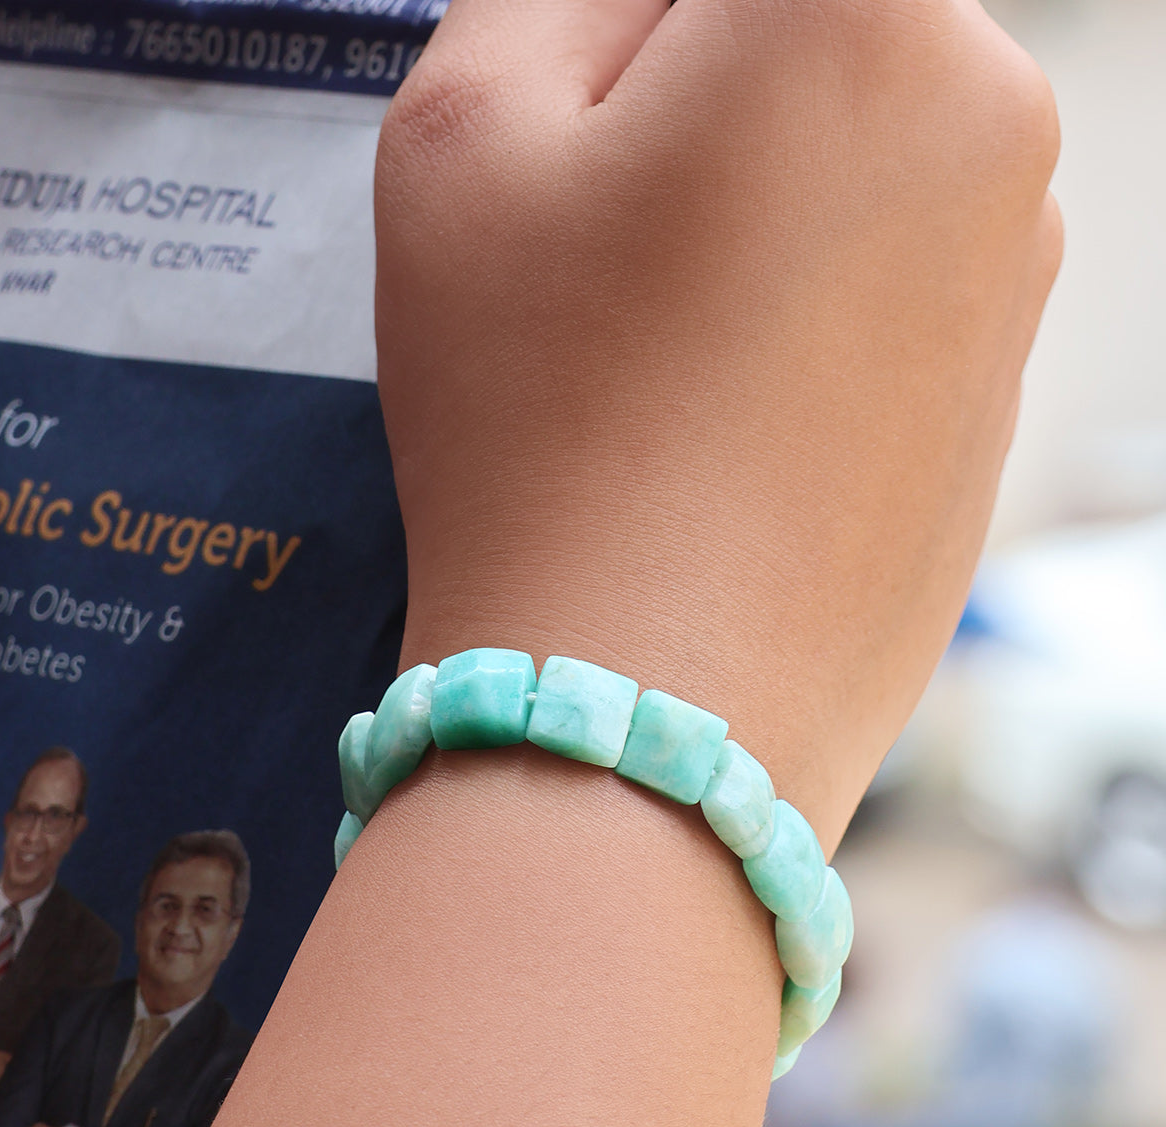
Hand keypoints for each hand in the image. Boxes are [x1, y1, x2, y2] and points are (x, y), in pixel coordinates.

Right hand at [375, 0, 1060, 843]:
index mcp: (860, 4)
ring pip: (847, 164)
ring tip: (652, 361)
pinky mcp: (1001, 388)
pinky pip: (886, 291)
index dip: (626, 46)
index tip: (590, 147)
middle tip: (595, 252)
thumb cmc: (538, 423)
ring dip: (746, 216)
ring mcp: (1020, 267)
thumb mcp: (466, 135)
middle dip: (689, 107)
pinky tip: (720, 425)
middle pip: (801, 39)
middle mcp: (993, 114)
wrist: (646, 696)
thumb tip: (644, 1)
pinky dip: (803, 318)